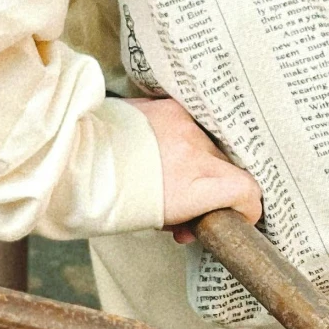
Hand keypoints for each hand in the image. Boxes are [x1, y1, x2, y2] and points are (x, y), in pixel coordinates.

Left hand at [123, 95, 262, 244]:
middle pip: (229, 168)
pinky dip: (185, 138)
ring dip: (200, 161)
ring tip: (171, 174)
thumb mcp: (157, 219)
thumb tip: (194, 222)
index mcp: (191, 186)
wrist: (79, 158)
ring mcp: (184, 124)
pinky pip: (193, 123)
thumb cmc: (112, 198)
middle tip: (194, 203)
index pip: (246, 190)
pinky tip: (164, 148)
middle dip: (219, 187)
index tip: (241, 215)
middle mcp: (193, 152)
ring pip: (211, 145)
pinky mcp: (171, 106)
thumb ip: (187, 216)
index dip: (249, 207)